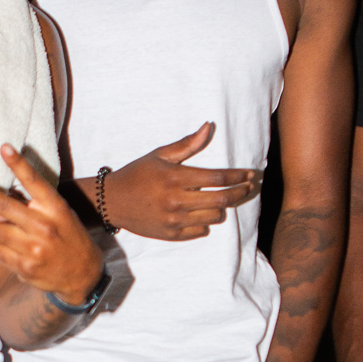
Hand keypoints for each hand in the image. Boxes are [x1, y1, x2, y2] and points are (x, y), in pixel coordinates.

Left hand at [0, 145, 103, 303]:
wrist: (83, 275)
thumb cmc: (66, 237)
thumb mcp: (59, 215)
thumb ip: (29, 205)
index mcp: (55, 208)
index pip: (34, 182)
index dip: (18, 164)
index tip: (4, 148)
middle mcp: (44, 226)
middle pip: (2, 204)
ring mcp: (35, 248)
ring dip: (4, 234)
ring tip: (24, 240)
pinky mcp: (26, 266)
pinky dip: (5, 251)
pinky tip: (23, 255)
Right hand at [101, 122, 261, 240]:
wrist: (112, 201)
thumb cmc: (138, 174)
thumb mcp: (160, 156)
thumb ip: (187, 144)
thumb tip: (208, 127)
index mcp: (175, 177)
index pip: (217, 177)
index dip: (238, 176)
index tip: (250, 175)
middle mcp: (176, 200)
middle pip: (222, 199)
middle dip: (240, 192)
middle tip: (247, 187)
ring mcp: (174, 220)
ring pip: (214, 216)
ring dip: (222, 207)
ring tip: (220, 199)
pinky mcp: (171, 234)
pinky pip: (201, 230)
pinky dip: (205, 221)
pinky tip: (202, 212)